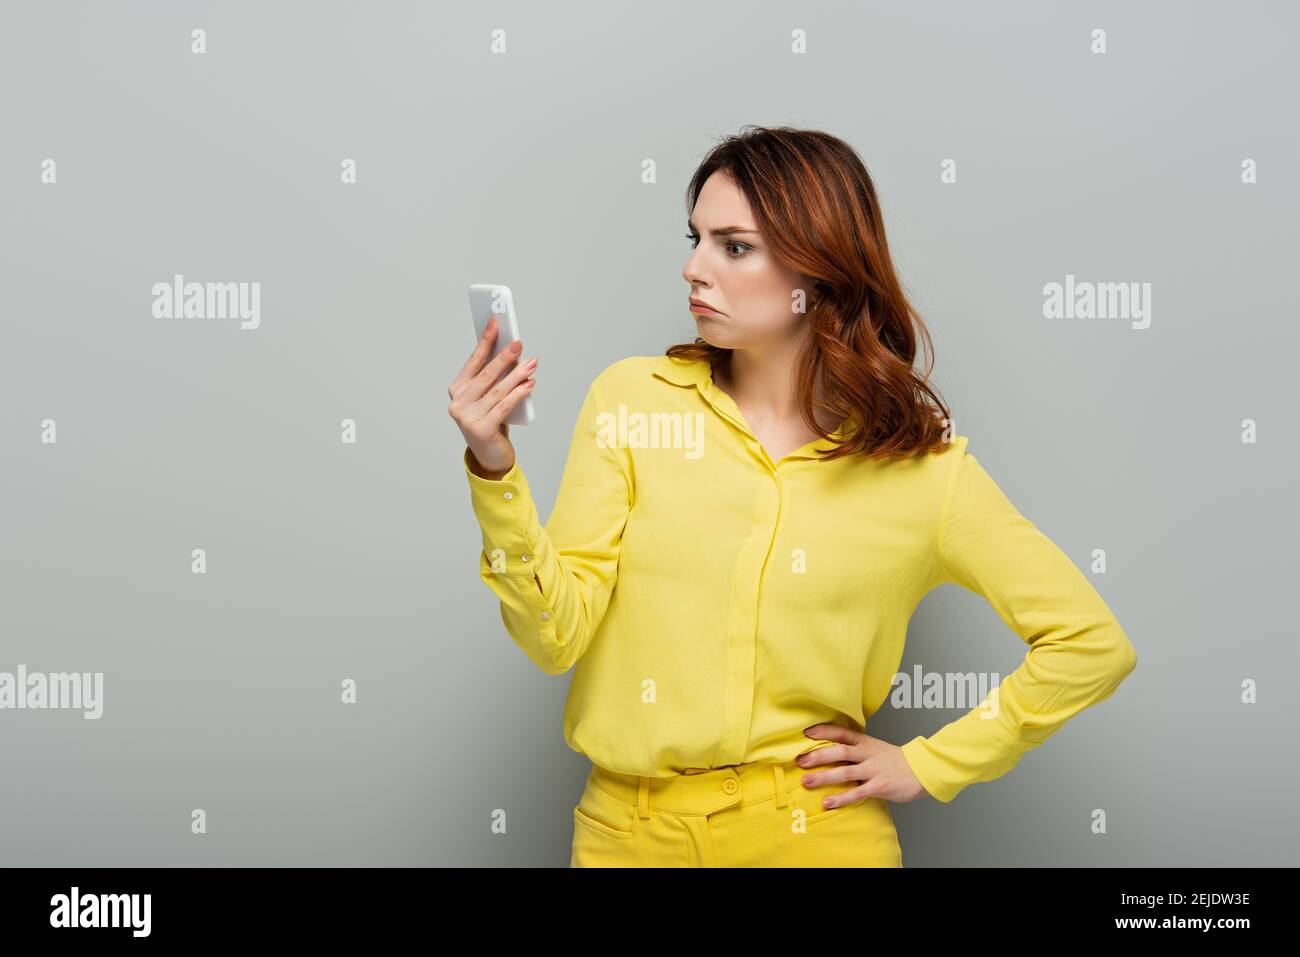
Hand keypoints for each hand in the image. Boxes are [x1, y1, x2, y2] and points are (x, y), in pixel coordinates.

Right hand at [448, 314, 537, 477]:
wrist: (490, 455)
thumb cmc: (490, 420)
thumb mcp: (488, 397)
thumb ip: (493, 378)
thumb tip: (509, 351)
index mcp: (457, 390)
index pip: (473, 361)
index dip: (485, 340)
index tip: (495, 323)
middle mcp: (458, 403)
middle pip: (486, 374)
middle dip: (505, 357)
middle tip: (519, 343)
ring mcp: (467, 417)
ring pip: (498, 390)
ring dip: (517, 375)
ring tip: (532, 364)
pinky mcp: (481, 429)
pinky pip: (504, 406)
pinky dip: (519, 393)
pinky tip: (530, 384)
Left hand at [796, 723, 929, 805]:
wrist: (922, 770)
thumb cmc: (894, 760)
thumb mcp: (874, 747)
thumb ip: (854, 748)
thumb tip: (827, 750)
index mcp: (865, 742)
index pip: (842, 732)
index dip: (824, 731)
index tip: (805, 732)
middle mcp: (868, 754)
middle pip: (840, 751)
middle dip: (818, 755)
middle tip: (800, 761)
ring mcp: (874, 770)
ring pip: (846, 772)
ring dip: (824, 777)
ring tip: (806, 782)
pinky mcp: (880, 787)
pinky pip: (857, 793)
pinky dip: (841, 798)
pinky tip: (827, 803)